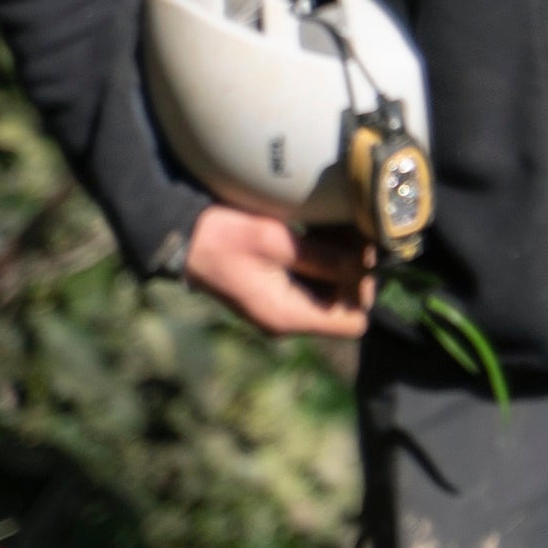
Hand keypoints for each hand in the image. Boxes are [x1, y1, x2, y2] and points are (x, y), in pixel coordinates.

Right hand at [183, 202, 374, 340]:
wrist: (183, 236)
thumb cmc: (222, 236)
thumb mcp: (273, 240)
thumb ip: (321, 256)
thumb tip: (364, 265)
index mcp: (287, 314)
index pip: (352, 322)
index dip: (362, 288)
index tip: (354, 253)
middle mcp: (289, 317)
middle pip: (346, 303)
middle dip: (354, 268)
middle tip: (347, 231)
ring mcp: (284, 303)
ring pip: (335, 288)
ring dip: (341, 258)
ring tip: (333, 224)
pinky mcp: (280, 287)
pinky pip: (317, 278)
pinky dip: (325, 256)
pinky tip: (320, 227)